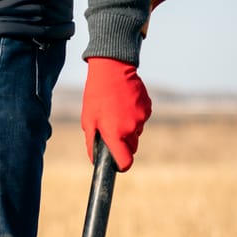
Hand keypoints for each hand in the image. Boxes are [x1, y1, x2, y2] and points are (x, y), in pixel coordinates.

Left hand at [80, 57, 151, 171]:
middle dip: (123, 144)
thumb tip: (95, 161)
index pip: (126, 161)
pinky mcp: (148, 108)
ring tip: (115, 112)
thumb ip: (92, 144)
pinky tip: (124, 104)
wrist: (112, 70)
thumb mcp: (88, 121)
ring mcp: (142, 118)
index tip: (118, 165)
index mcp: (115, 134)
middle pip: (131, 148)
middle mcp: (131, 128)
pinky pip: (141, 119)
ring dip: (128, 128)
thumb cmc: (96, 97)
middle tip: (111, 130)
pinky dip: (134, 116)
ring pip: (136, 132)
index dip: (122, 165)